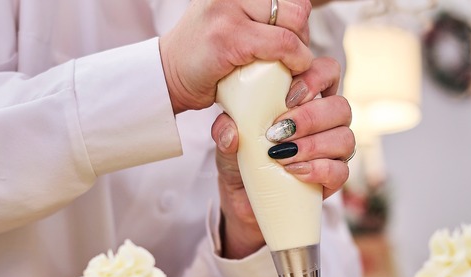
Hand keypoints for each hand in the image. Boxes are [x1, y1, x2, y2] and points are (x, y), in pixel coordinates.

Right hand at [159, 0, 313, 113]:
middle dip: (302, 34)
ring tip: (285, 64)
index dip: (298, 20)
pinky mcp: (229, 35)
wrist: (168, 75)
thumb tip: (300, 19)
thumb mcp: (231, 19)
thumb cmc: (205, 55)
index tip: (290, 39)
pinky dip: (295, 60)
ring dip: (299, 49)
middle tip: (289, 56)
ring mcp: (228, 10)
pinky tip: (290, 70)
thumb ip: (256, 14)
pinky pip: (282, 44)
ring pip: (294, 21)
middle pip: (297, 6)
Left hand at [211, 56, 353, 258]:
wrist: (245, 194)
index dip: (315, 79)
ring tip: (281, 156)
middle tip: (278, 132)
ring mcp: (334, 150)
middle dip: (310, 118)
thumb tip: (231, 131)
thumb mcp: (227, 138)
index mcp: (305, 99)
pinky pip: (340, 171)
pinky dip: (317, 170)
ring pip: (345, 139)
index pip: (328, 72)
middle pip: (341, 107)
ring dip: (312, 146)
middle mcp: (326, 121)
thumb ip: (225, 129)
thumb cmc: (243, 155)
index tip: (287, 97)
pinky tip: (293, 172)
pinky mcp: (333, 178)